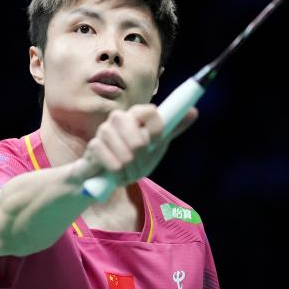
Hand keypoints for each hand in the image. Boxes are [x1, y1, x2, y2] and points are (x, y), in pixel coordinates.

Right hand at [79, 104, 198, 187]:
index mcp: (136, 113)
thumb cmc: (133, 156)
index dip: (157, 131)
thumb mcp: (156, 143)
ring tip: (128, 172)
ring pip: (127, 155)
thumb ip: (173, 127)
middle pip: (139, 140)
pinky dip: (119, 176)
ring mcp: (104, 130)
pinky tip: (117, 175)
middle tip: (140, 167)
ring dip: (131, 171)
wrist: (104, 174)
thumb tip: (194, 112)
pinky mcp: (94, 146)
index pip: (151, 112)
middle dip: (143, 161)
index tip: (156, 144)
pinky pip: (114, 165)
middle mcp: (119, 117)